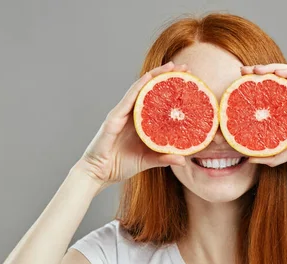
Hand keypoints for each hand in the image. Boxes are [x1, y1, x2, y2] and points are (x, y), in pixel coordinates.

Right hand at [77, 62, 188, 185]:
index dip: (170, 88)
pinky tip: (149, 78)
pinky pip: (128, 99)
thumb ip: (163, 158)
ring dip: (154, 75)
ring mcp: (121, 114)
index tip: (188, 81)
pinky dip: (138, 87)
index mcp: (139, 122)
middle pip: (149, 89)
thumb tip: (183, 159)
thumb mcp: (147, 161)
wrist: (99, 174)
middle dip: (166, 76)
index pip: (156, 99)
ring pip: (139, 89)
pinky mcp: (113, 118)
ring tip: (171, 67)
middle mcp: (131, 114)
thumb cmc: (120, 165)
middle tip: (185, 67)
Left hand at [240, 64, 286, 177]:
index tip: (241, 81)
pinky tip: (278, 73)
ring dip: (274, 68)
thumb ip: (271, 154)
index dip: (259, 83)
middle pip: (281, 77)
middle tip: (244, 71)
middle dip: (262, 71)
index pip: (275, 88)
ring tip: (257, 70)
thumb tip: (249, 159)